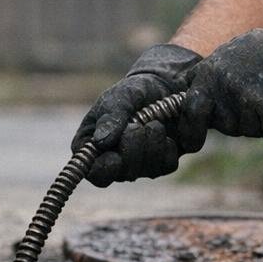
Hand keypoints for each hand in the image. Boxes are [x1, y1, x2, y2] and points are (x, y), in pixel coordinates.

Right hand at [73, 43, 201, 186]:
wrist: (162, 86)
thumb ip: (110, 116)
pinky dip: (167, 148)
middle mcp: (116, 161)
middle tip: (136, 127)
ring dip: (151, 146)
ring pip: (146, 172)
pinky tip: (166, 133)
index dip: (103, 170)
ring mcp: (140, 165)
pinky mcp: (163, 163)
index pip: (94, 172)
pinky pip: (166, 165)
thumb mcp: (118, 97)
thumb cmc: (131, 92)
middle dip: (132, 150)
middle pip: (122, 175)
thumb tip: (100, 142)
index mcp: (95, 148)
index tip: (115, 158)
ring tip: (153, 123)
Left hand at [182, 19, 262, 138]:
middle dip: (236, 119)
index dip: (191, 131)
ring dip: (257, 120)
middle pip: (224, 124)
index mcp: (210, 73)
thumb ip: (206, 76)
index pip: (192, 111)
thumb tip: (188, 97)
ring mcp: (248, 101)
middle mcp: (225, 88)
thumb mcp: (226, 53)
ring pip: (247, 129)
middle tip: (253, 96)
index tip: (192, 143)